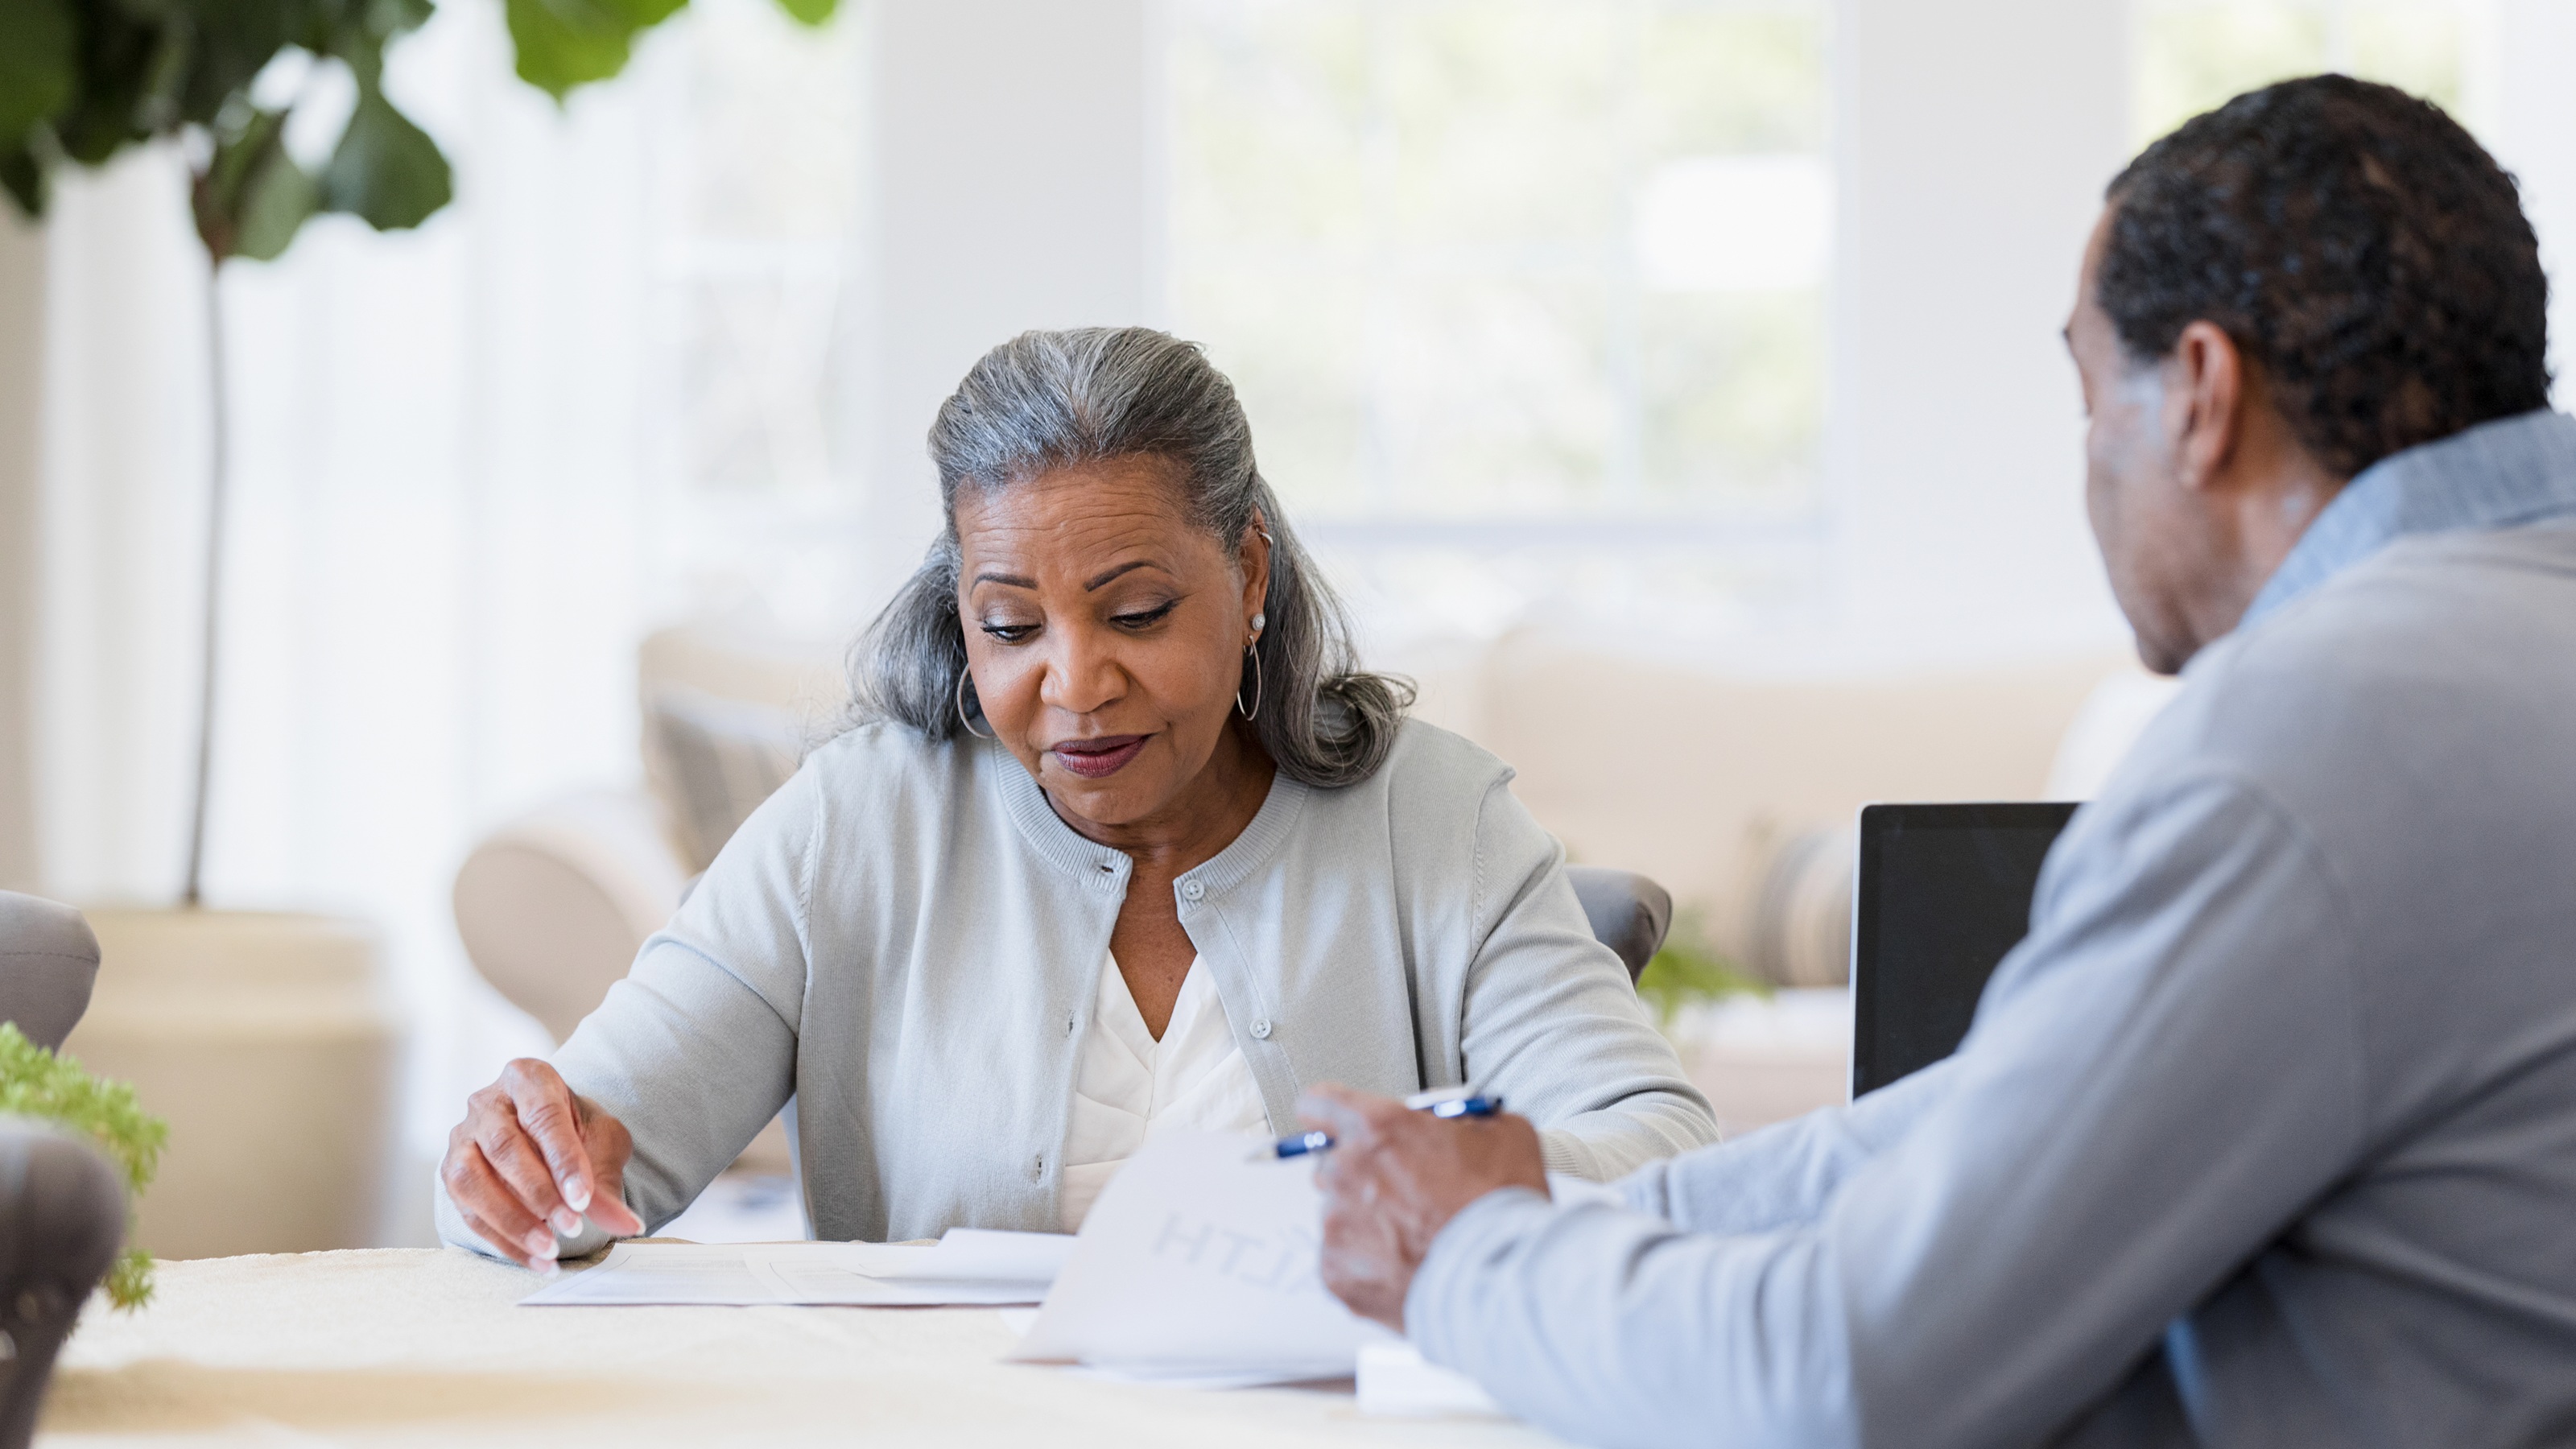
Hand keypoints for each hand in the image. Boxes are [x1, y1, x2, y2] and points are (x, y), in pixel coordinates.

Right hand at [441, 1059, 645, 1271]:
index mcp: (529, 1078)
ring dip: (512, 1221)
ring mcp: (461, 1137)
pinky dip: (503, 1241)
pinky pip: (468, 1211)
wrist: (547, 1135)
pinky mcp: (450, 1173)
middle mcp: (487, 1103)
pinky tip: (536, 1261)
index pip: (543, 1116)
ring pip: (473, 1180)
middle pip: (504, 1147)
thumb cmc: (577, 1131)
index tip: (583, 1200)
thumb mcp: (603, 1143)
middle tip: (571, 1226)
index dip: (563, 1160)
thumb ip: (608, 1181)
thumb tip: (627, 1225)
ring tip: (550, 1249)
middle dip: (539, 1193)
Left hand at [1298, 1083, 1548, 1331]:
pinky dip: (1367, 1262)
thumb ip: (1463, 1119)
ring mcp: (1336, 1225)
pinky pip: (1341, 1258)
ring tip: (1417, 1235)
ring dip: (1367, 1219)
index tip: (1336, 1122)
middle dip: (1361, 1172)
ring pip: (1338, 1213)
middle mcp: (1346, 1172)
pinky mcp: (1336, 1272)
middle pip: (1331, 1162)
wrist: (1502, 1280)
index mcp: (1378, 1129)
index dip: (1330, 1112)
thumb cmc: (1502, 1211)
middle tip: (1405, 1190)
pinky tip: (1407, 1264)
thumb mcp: (1502, 1132)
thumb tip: (1458, 1123)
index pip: (1319, 1103)